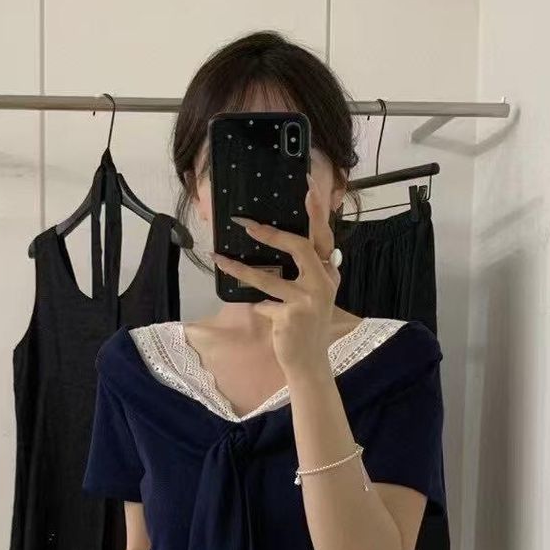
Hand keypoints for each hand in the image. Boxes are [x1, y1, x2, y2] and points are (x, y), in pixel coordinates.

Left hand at [212, 172, 339, 377]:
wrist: (310, 363)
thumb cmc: (307, 326)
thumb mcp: (311, 296)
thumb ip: (303, 272)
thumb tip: (275, 248)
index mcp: (329, 273)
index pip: (323, 236)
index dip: (316, 211)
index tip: (308, 186)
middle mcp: (324, 283)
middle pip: (300, 247)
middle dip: (271, 232)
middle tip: (245, 223)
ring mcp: (308, 300)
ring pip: (267, 278)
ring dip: (240, 269)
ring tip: (220, 258)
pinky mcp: (291, 315)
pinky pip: (264, 303)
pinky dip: (260, 307)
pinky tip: (265, 313)